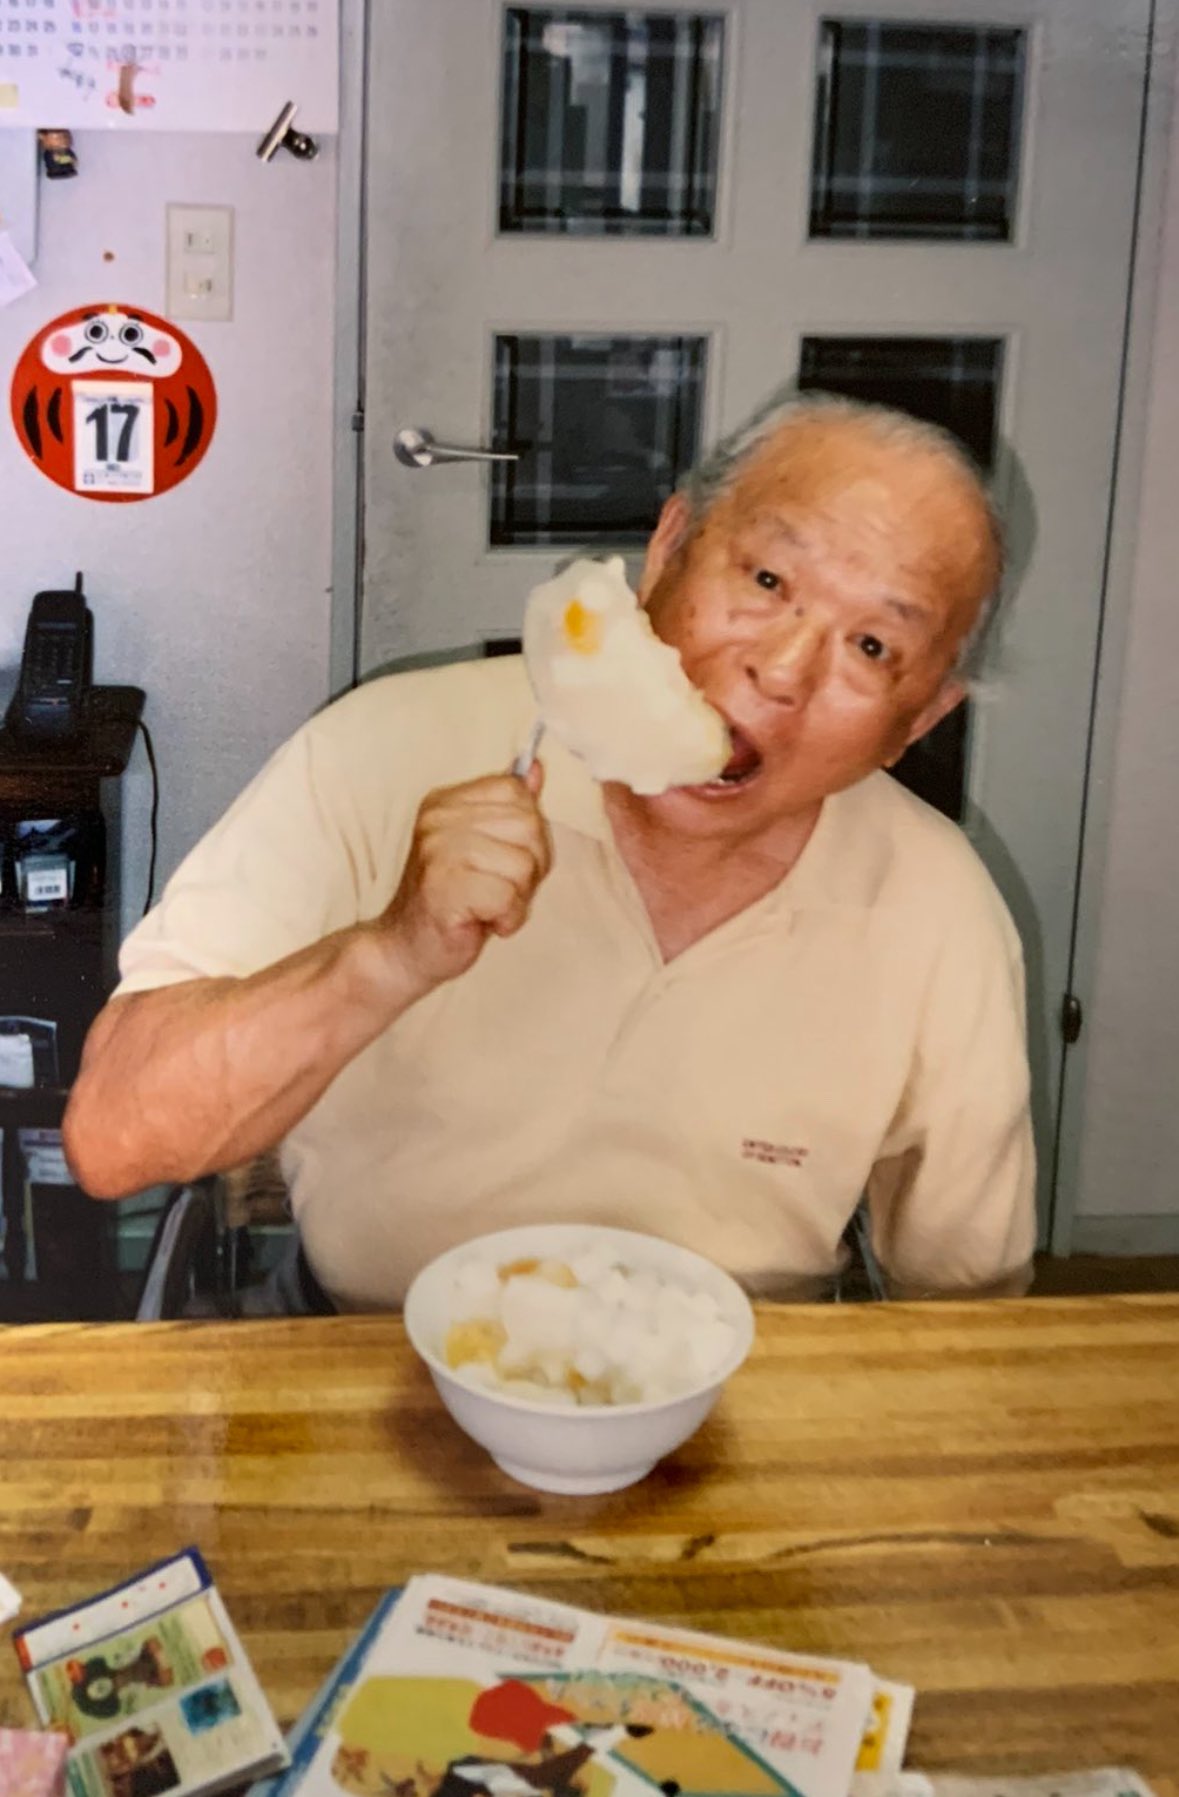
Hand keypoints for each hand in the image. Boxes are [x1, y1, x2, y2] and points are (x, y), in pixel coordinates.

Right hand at [377, 764, 551, 993]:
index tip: (503, 861)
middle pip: (529, 827)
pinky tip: (483, 922)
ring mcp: (437, 851)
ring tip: (488, 906)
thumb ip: (508, 808)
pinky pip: (509, 897)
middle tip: (498, 890)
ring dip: (518, 897)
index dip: (529, 833)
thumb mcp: (483, 846)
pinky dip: (507, 919)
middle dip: (530, 868)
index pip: (517, 792)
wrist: (405, 949)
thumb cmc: (452, 901)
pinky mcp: (443, 888)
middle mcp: (438, 819)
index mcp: (446, 801)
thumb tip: (536, 768)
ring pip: (524, 864)